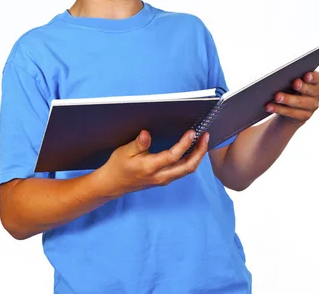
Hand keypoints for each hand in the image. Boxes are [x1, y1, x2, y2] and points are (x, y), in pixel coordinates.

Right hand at [95, 129, 209, 198]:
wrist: (112, 185)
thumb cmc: (117, 166)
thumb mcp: (124, 152)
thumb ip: (138, 144)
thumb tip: (147, 134)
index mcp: (150, 167)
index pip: (173, 156)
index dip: (184, 144)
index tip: (192, 132)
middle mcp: (160, 176)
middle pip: (187, 167)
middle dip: (200, 152)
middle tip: (206, 136)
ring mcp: (164, 179)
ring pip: (187, 170)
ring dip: (197, 156)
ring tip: (202, 141)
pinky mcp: (164, 179)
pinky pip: (182, 171)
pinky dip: (191, 160)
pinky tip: (192, 150)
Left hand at [266, 71, 318, 124]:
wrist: (290, 106)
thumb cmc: (290, 87)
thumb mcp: (291, 81)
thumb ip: (289, 76)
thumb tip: (278, 76)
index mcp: (314, 81)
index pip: (317, 78)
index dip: (313, 77)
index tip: (306, 75)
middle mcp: (316, 93)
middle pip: (310, 90)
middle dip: (302, 87)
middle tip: (294, 83)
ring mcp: (312, 106)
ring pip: (300, 102)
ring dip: (288, 99)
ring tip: (277, 97)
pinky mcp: (304, 116)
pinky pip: (292, 113)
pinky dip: (280, 109)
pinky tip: (270, 106)